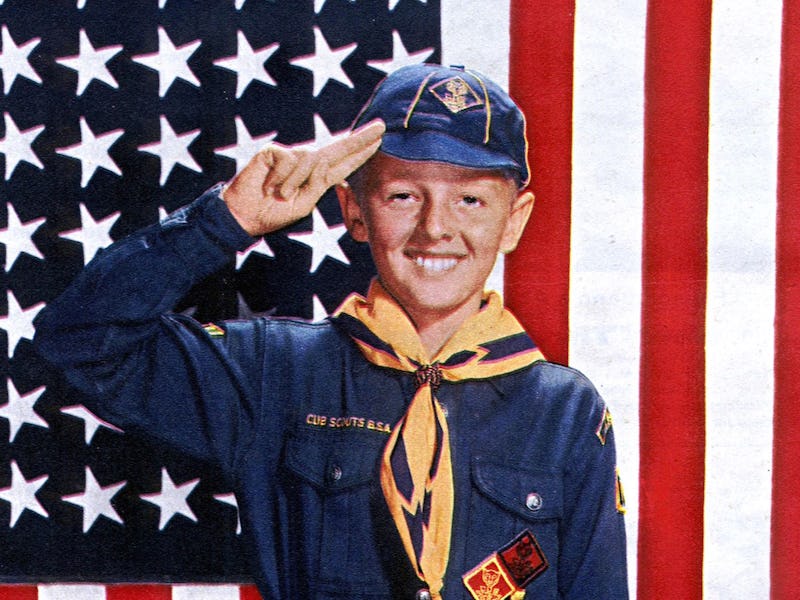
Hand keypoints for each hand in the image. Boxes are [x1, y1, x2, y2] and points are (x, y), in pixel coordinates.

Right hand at [222, 120, 384, 235]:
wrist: (244, 215)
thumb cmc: (273, 211)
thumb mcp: (304, 203)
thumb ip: (319, 184)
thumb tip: (324, 161)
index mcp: (318, 178)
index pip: (344, 163)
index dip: (361, 153)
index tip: (379, 140)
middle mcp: (307, 162)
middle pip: (338, 148)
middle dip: (360, 139)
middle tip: (382, 126)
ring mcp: (291, 155)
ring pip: (309, 161)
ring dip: (295, 182)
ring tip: (280, 194)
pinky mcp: (274, 151)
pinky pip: (289, 161)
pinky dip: (281, 178)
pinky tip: (269, 186)